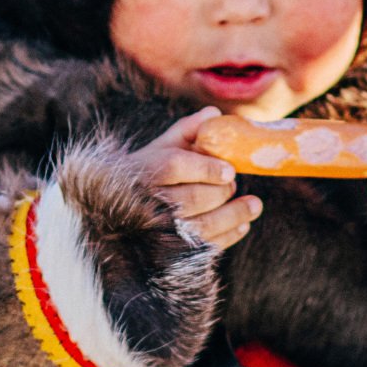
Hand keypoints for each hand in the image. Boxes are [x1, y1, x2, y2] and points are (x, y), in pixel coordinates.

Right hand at [142, 106, 261, 249]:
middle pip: (192, 197)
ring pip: (202, 226)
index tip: (229, 170)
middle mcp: (146, 202)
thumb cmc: (143, 175)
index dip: (205, 168)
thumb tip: (213, 113)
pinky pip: (204, 246)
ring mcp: (157, 231)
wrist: (112, 213)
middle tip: (233, 184)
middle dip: (221, 191)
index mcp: (143, 171)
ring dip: (234, 215)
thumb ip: (185, 132)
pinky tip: (242, 224)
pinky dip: (228, 235)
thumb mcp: (156, 150)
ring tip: (254, 205)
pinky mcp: (169, 252)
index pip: (174, 167)